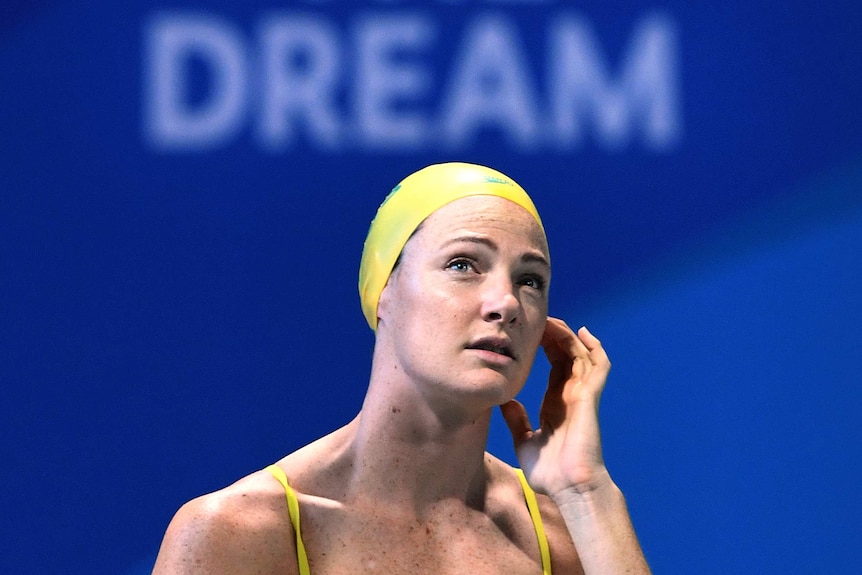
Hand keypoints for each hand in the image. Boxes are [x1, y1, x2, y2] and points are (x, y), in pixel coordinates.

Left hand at [501, 317, 611, 497]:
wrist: (569, 488)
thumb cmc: (550, 473)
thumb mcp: (524, 441)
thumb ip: (517, 420)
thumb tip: (505, 400)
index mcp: (556, 403)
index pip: (553, 365)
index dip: (544, 346)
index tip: (527, 333)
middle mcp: (571, 395)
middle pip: (566, 354)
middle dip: (553, 335)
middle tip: (536, 320)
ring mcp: (582, 395)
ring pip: (580, 354)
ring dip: (567, 335)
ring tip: (551, 320)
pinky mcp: (590, 397)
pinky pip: (598, 366)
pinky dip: (594, 347)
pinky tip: (582, 332)